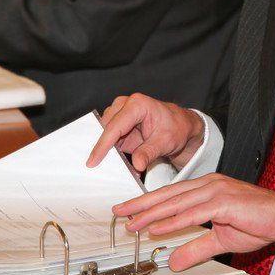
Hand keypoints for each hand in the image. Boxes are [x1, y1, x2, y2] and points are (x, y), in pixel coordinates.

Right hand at [88, 94, 205, 172]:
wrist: (181, 127)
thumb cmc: (176, 128)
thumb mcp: (166, 142)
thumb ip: (149, 152)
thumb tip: (136, 164)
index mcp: (137, 104)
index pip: (115, 126)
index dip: (102, 144)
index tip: (93, 161)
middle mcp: (125, 106)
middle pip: (106, 129)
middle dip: (103, 149)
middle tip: (102, 169)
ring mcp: (121, 115)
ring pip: (105, 135)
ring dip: (109, 153)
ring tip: (119, 169)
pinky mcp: (120, 127)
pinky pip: (110, 141)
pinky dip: (114, 154)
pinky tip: (124, 166)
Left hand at [115, 174, 274, 270]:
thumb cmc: (258, 221)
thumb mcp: (220, 239)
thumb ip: (196, 248)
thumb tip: (174, 261)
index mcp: (207, 188)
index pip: (171, 194)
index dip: (148, 202)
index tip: (129, 211)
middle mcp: (208, 185)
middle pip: (168, 195)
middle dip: (141, 204)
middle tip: (120, 212)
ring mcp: (216, 190)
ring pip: (176, 202)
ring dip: (152, 213)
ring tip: (133, 222)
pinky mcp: (224, 201)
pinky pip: (193, 212)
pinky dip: (174, 220)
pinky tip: (159, 226)